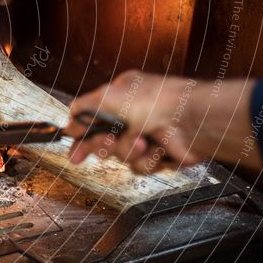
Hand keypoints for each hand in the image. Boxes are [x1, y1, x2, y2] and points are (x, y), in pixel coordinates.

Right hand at [63, 70, 202, 173]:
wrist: (193, 121)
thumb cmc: (156, 101)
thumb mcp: (108, 96)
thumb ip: (83, 107)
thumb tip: (69, 118)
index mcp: (120, 97)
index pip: (92, 119)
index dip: (81, 136)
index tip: (74, 152)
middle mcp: (133, 115)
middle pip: (103, 140)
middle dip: (103, 145)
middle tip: (106, 144)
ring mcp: (146, 136)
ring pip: (120, 155)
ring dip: (128, 151)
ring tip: (142, 142)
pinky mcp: (159, 155)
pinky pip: (139, 166)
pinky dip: (146, 160)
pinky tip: (156, 151)